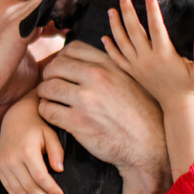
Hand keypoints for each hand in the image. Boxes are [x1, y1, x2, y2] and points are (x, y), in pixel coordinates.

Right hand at [0, 95, 64, 193]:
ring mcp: (3, 164)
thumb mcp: (50, 134)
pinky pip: (8, 187)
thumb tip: (59, 169)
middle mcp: (12, 158)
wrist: (15, 117)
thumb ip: (57, 151)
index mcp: (26, 150)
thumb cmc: (37, 126)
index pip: (40, 176)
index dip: (51, 189)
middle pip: (29, 186)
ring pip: (18, 189)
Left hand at [36, 42, 166, 174]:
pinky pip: (47, 110)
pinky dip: (46, 112)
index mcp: (108, 65)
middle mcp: (96, 78)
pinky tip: (55, 115)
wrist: (149, 144)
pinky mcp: (78, 122)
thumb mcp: (130, 79)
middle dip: (49, 76)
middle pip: (54, 66)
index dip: (62, 58)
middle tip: (52, 87)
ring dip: (45, 95)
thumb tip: (88, 54)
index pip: (71, 49)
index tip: (63, 70)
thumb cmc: (141, 113)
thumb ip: (108, 66)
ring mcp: (86, 100)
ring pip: (47, 88)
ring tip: (52, 101)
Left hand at [102, 0, 193, 103]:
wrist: (177, 107)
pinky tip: (104, 38)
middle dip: (127, 11)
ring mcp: (138, 66)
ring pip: (122, 43)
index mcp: (165, 55)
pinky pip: (117, 59)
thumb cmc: (191, 87)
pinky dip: (110, 48)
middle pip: (134, 31)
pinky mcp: (133, 73)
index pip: (156, 28)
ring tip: (111, 10)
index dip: (153, 11)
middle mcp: (148, 59)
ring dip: (115, 26)